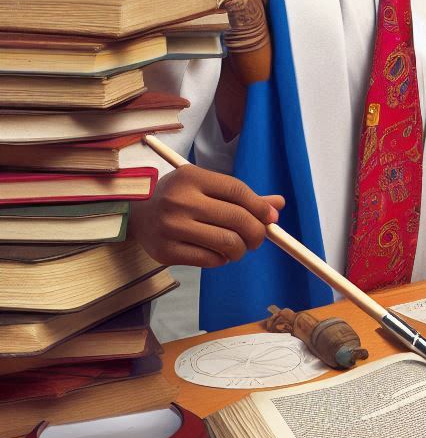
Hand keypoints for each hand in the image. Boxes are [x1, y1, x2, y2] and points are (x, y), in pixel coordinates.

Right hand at [129, 163, 281, 267]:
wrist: (136, 212)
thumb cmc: (179, 196)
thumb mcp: (206, 187)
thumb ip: (241, 196)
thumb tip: (278, 206)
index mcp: (192, 177)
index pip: (237, 191)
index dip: (260, 206)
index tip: (271, 218)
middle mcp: (180, 200)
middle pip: (236, 218)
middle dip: (257, 232)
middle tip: (258, 238)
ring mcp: (171, 227)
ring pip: (227, 242)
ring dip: (241, 249)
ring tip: (238, 247)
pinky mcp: (166, 251)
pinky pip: (209, 260)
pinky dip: (222, 259)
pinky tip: (218, 253)